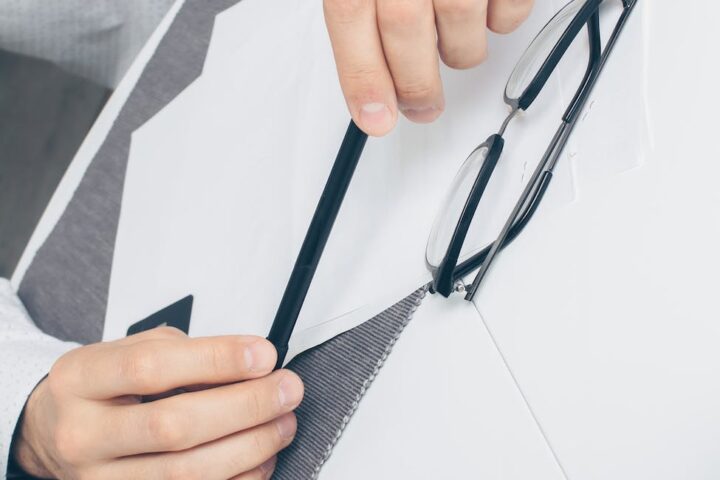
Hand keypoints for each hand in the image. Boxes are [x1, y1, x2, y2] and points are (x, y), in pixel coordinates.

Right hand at [11, 327, 303, 479]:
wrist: (55, 432)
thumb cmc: (103, 387)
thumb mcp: (128, 351)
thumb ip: (184, 354)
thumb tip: (253, 363)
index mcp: (82, 380)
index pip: (152, 367)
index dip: (216, 360)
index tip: (263, 354)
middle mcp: (83, 434)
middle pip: (174, 425)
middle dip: (245, 406)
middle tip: (287, 389)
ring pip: (186, 472)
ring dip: (250, 446)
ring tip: (283, 422)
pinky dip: (239, 479)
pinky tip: (262, 457)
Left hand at [324, 0, 533, 135]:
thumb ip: (370, 13)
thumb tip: (370, 87)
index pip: (350, 15)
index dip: (361, 75)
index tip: (374, 120)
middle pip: (404, 28)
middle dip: (414, 82)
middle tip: (421, 105)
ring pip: (461, 25)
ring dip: (459, 51)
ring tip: (453, 37)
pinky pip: (510, 10)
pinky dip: (502, 21)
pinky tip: (487, 8)